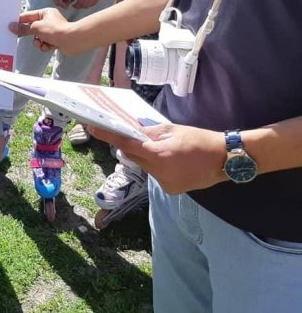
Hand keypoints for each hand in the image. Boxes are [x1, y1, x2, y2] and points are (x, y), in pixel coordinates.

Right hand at [10, 8, 73, 52]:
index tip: (11, 25)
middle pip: (33, 27)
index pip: (29, 16)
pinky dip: (44, 46)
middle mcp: (49, 20)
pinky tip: (48, 46)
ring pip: (38, 37)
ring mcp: (52, 31)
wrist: (71, 41)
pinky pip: (44, 43)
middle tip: (18, 36)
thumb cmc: (55, 30)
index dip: (19, 21)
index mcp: (45, 12)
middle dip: (29, 33)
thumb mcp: (36, 28)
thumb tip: (12, 27)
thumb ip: (23, 28)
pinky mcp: (55, 40)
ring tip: (40, 43)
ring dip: (37, 42)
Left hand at [71, 0, 108, 8]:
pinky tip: (85, 3)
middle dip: (78, 6)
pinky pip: (90, 6)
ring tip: (80, 4)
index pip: (79, 2)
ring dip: (82, 7)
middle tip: (75, 5)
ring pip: (86, 6)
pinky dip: (87, 6)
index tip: (73, 5)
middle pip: (82, 5)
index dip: (75, 5)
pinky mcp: (95, 1)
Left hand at [87, 123, 226, 193]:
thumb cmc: (198, 139)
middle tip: (135, 135)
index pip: (125, 143)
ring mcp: (164, 183)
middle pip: (132, 156)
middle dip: (131, 145)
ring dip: (146, 156)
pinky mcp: (170, 189)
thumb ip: (147, 132)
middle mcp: (158, 172)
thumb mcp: (170, 130)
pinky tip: (172, 161)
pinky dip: (157, 166)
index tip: (91, 127)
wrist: (225, 160)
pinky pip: (155, 174)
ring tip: (165, 149)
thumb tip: (128, 130)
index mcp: (158, 154)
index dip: (107, 135)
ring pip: (144, 166)